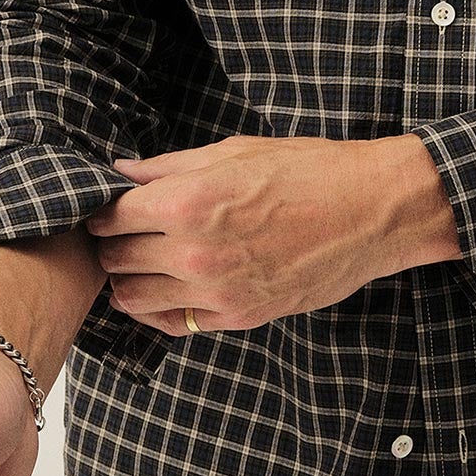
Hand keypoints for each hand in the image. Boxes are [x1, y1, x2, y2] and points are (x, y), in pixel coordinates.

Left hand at [85, 131, 459, 335]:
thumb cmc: (309, 170)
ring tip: (141, 264)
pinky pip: (174, 323)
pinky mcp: (239, 316)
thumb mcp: (234, 152)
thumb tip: (122, 171)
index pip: (111, 217)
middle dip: (111, 246)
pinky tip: (167, 289)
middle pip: (116, 258)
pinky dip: (160, 308)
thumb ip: (170, 167)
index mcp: (189, 201)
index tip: (108, 210)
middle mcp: (194, 251)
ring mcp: (216, 290)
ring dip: (129, 281)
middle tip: (121, 235)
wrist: (372, 211)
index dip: (103, 212)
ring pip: (134, 298)